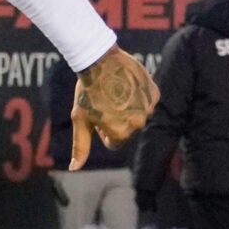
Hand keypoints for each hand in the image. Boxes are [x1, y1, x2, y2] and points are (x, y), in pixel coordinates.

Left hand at [69, 46, 159, 168]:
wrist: (99, 60)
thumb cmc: (87, 92)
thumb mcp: (80, 120)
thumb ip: (80, 147)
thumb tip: (74, 168)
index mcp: (120, 133)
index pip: (113, 142)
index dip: (102, 130)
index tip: (97, 114)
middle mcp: (138, 123)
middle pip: (127, 129)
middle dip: (116, 119)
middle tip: (105, 101)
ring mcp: (148, 107)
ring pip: (138, 114)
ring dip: (129, 107)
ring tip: (115, 92)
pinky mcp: (154, 93)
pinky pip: (147, 100)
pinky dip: (139, 95)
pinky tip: (126, 85)